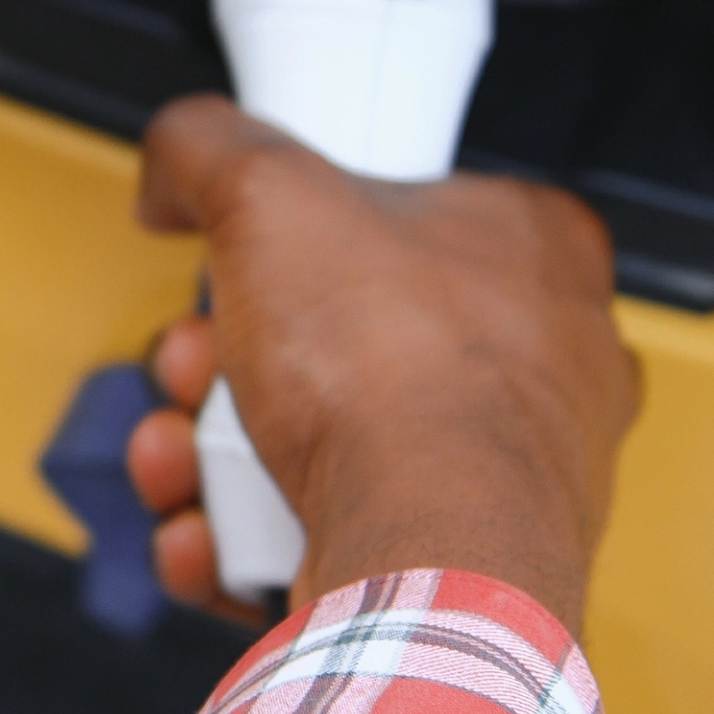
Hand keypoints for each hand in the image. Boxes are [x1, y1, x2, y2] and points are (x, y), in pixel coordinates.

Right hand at [120, 96, 640, 633]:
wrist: (426, 555)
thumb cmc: (399, 377)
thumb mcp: (269, 189)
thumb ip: (207, 149)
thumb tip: (174, 169)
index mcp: (534, 250)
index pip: (409, 210)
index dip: (300, 235)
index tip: (242, 253)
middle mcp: (539, 365)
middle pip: (339, 338)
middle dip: (229, 360)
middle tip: (192, 363)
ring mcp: (501, 476)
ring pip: (323, 444)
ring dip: (217, 453)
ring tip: (181, 454)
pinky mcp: (455, 564)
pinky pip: (326, 536)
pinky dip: (245, 537)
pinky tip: (205, 531)